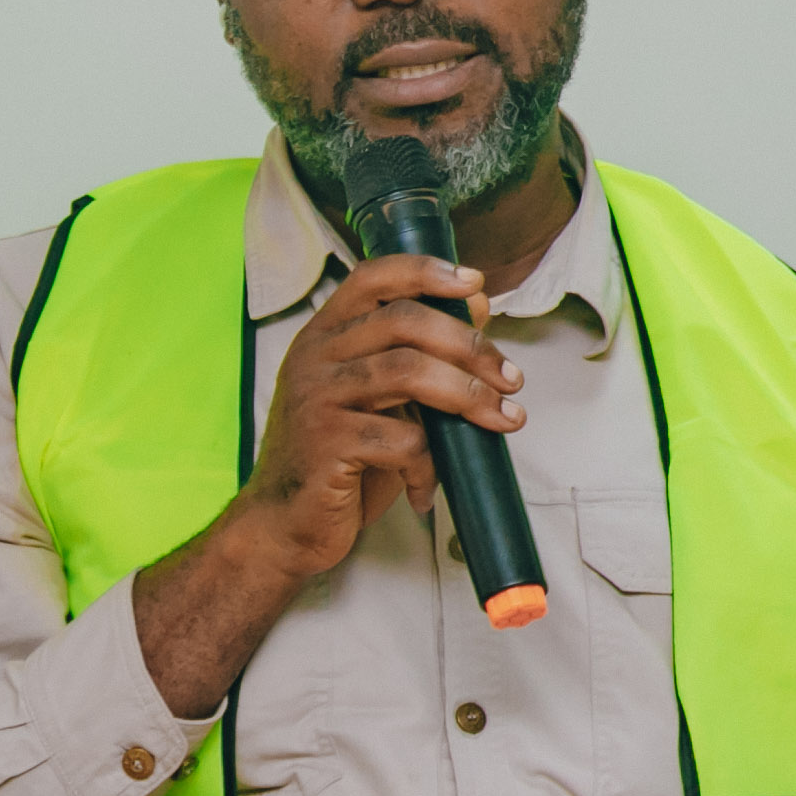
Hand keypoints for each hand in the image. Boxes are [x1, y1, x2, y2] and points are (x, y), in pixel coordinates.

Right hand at [233, 251, 519, 580]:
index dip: (426, 272)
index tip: (474, 285)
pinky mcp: (327, 443)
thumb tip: (475, 306)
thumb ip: (417, 353)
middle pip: (404, 322)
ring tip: (502, 418)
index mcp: (325, 334)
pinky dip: (430, 465)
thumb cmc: (336, 457)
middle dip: (470, 346)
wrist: (284, 523)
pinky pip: (402, 441)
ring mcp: (318, 397)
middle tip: (511, 378)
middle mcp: (315, 356)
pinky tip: (428, 486)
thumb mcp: (378, 397)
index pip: (373, 278)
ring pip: (409, 372)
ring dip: (468, 395)